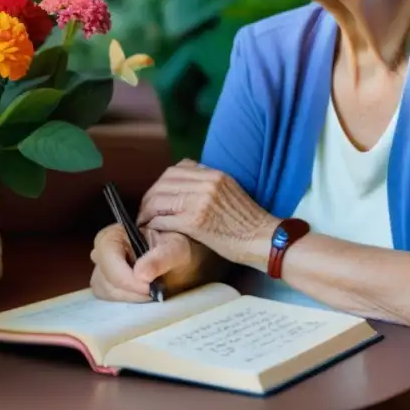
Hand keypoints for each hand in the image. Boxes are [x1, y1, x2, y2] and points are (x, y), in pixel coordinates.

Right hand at [89, 223, 200, 301]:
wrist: (179, 260)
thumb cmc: (176, 248)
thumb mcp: (176, 249)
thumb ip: (161, 258)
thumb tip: (140, 274)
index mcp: (115, 235)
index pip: (108, 256)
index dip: (125, 276)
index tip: (148, 287)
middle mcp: (103, 251)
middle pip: (105, 277)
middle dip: (130, 289)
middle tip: (154, 291)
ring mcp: (102, 269)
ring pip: (106, 290)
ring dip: (131, 296)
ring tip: (152, 290)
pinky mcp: (106, 285)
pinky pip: (110, 299)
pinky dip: (128, 300)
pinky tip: (145, 294)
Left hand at [136, 160, 276, 267]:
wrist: (264, 239)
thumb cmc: (248, 221)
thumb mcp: (231, 191)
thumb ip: (209, 184)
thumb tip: (187, 183)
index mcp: (215, 174)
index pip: (177, 169)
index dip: (161, 182)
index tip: (156, 195)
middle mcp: (207, 184)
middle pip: (165, 182)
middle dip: (150, 196)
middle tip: (145, 209)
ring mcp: (200, 202)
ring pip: (160, 200)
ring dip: (148, 211)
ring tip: (145, 221)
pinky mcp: (196, 222)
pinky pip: (164, 219)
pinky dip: (154, 224)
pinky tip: (153, 230)